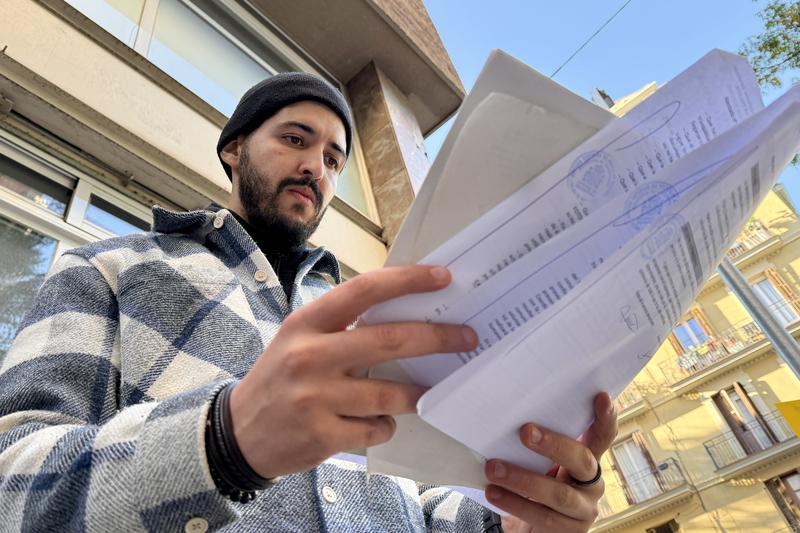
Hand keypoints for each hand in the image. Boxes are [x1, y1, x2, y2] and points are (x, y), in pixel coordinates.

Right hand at [229, 265, 477, 478]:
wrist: (238, 433)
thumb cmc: (279, 377)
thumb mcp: (299, 339)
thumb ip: (341, 325)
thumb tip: (404, 313)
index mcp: (306, 323)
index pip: (364, 291)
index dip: (407, 280)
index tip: (443, 277)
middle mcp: (309, 356)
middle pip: (388, 340)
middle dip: (437, 338)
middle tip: (467, 337)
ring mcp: (315, 398)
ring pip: (389, 394)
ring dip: (416, 393)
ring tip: (427, 390)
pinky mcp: (322, 435)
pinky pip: (375, 429)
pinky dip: (386, 426)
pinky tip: (380, 422)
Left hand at [485, 393, 618, 532]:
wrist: (532, 529)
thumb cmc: (535, 486)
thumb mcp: (540, 463)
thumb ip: (537, 444)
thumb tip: (508, 416)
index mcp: (588, 459)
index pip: (602, 436)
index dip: (605, 418)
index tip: (601, 396)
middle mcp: (592, 483)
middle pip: (582, 460)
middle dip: (553, 444)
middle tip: (525, 431)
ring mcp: (583, 509)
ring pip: (559, 494)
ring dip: (523, 480)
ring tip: (493, 469)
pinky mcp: (570, 532)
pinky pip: (543, 517)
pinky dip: (514, 503)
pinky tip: (494, 493)